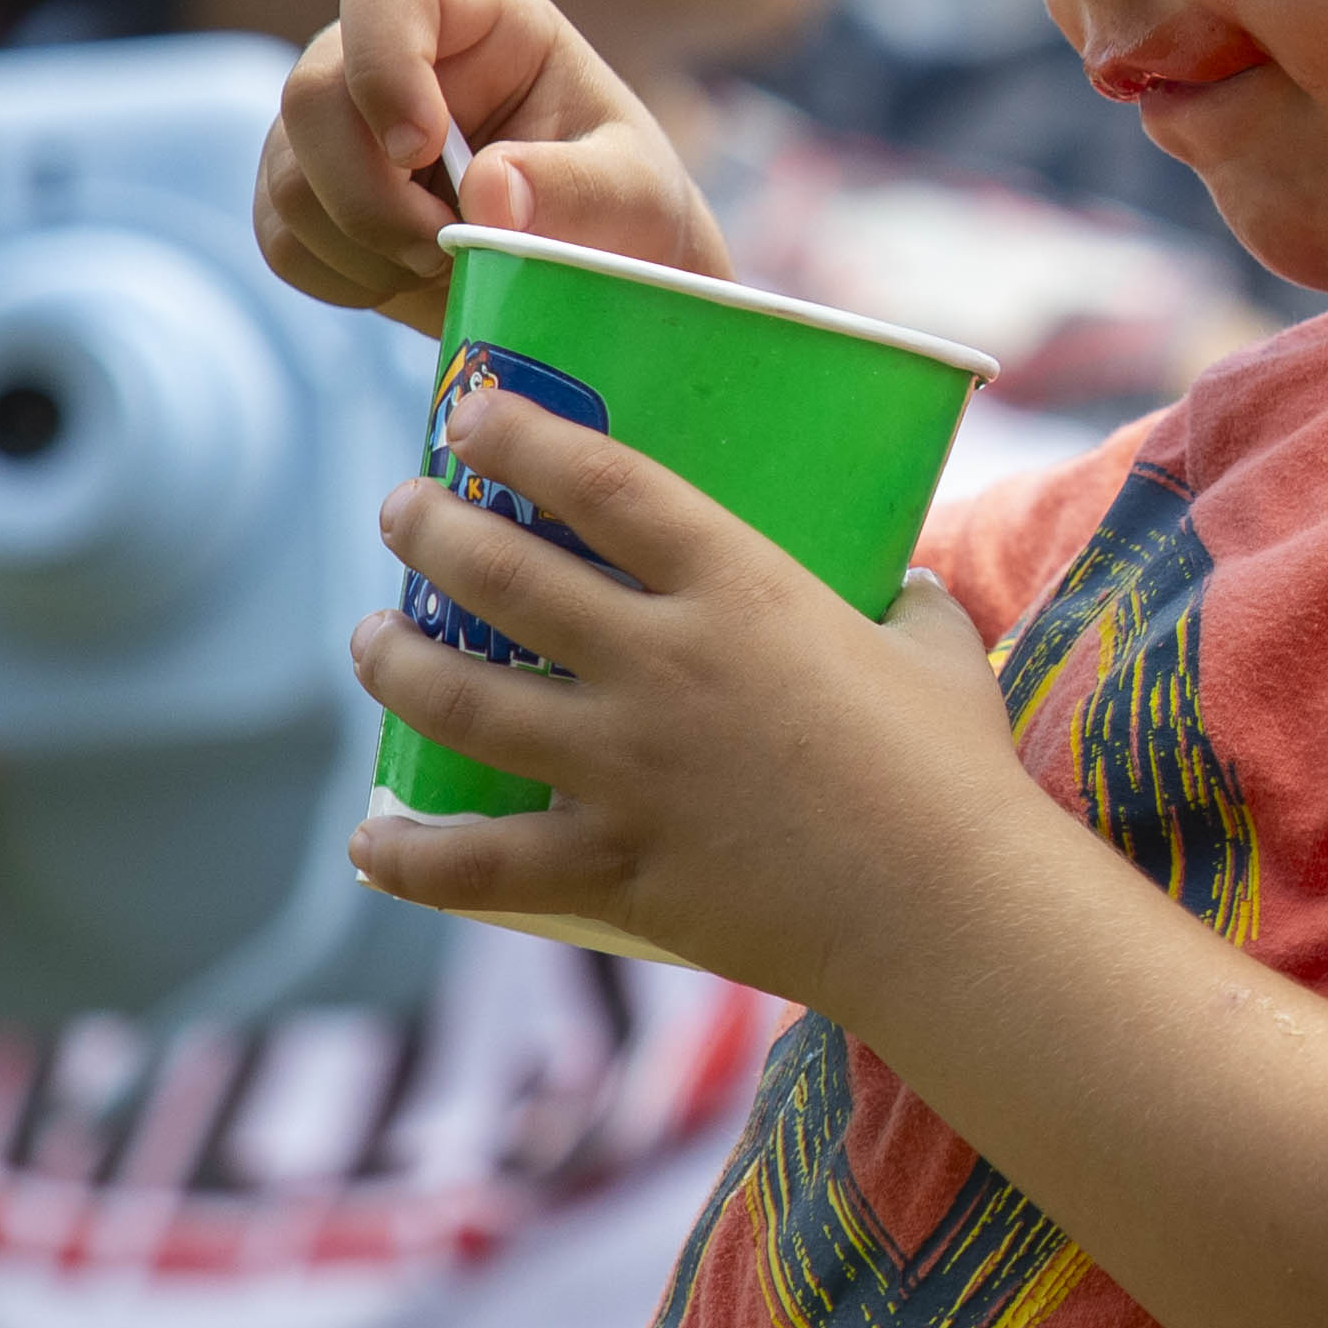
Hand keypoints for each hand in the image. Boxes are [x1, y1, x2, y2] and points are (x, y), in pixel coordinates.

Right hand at [257, 0, 728, 334]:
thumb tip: (489, 193)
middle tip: (447, 251)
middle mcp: (386, 51)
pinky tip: (413, 280)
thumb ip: (580, 190)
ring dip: (367, 249)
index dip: (385, 64)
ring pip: (289, 180)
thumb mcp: (635, 195)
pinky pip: (281, 239)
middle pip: (312, 97)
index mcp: (476, 15)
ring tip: (451, 268)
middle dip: (372, 197)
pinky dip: (346, 279)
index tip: (422, 147)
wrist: (592, 266)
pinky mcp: (308, 190)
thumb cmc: (622, 205)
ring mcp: (336, 121)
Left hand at [345, 378, 1032, 991]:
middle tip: (400, 510)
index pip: (598, 480)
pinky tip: (371, 842)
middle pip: (502, 572)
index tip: (469, 415)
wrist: (951, 913)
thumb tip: (893, 583)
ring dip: (394, 662)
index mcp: (741, 588)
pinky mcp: (616, 866)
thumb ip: (899, 597)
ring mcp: (629, 768)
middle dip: (427, 528)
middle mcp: (663, 663)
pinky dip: (412, 857)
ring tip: (373, 639)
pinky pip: (482, 864)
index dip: (517, 435)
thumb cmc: (956, 771)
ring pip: (463, 699)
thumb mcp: (934, 644)